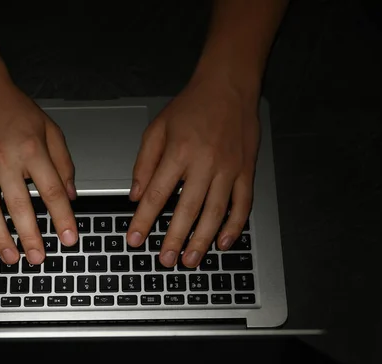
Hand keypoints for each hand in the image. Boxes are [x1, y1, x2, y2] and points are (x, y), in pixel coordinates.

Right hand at [0, 74, 77, 263]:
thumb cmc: (13, 108)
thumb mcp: (49, 129)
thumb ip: (63, 163)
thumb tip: (71, 194)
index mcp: (32, 150)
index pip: (51, 191)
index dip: (62, 217)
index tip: (69, 237)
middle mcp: (5, 160)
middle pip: (19, 206)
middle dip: (31, 236)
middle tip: (39, 258)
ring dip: (0, 238)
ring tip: (12, 258)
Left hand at [127, 73, 259, 267]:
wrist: (228, 86)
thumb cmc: (191, 107)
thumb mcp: (157, 129)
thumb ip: (144, 163)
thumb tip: (135, 196)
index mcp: (178, 152)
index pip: (156, 194)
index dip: (143, 220)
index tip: (134, 239)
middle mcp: (205, 163)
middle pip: (187, 209)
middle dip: (174, 238)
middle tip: (165, 260)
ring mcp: (229, 168)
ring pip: (216, 212)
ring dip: (203, 239)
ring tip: (191, 259)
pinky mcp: (246, 170)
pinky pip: (243, 204)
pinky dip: (235, 226)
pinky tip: (224, 242)